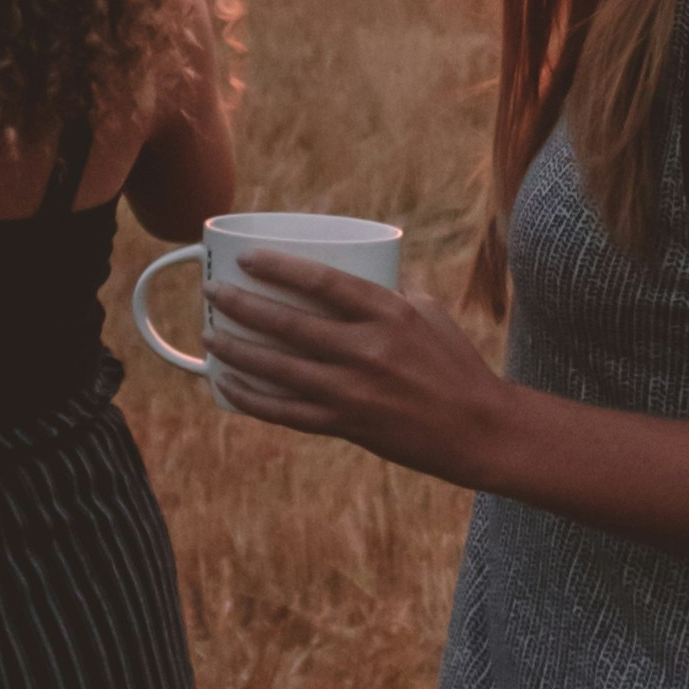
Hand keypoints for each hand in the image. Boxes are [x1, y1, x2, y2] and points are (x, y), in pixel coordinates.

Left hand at [204, 252, 520, 490]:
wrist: (478, 429)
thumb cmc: (456, 364)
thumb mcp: (430, 313)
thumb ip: (391, 292)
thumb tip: (358, 268)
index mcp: (391, 313)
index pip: (323, 282)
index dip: (280, 268)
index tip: (248, 259)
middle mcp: (368, 350)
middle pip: (290, 324)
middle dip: (243, 305)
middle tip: (214, 292)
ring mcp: (355, 391)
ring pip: (279, 369)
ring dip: (237, 351)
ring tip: (210, 335)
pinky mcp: (347, 425)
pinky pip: (287, 412)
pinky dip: (253, 399)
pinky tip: (228, 386)